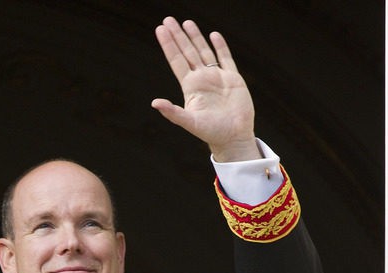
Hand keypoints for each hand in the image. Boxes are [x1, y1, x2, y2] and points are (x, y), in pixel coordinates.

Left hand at [151, 17, 258, 161]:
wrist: (233, 137)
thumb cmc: (211, 133)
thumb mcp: (189, 122)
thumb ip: (172, 112)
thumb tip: (154, 103)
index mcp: (190, 87)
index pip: (176, 60)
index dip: (169, 45)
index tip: (160, 30)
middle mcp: (201, 79)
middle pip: (187, 52)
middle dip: (178, 36)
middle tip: (168, 19)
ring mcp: (217, 77)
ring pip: (204, 52)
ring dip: (195, 37)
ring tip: (187, 22)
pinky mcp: (233, 78)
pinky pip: (226, 58)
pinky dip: (220, 47)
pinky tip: (213, 35)